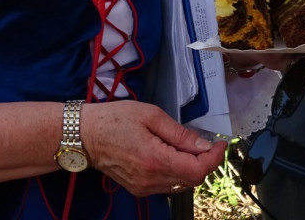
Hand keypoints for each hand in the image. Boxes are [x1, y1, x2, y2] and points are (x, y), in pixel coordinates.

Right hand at [79, 100, 226, 195]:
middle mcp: (150, 179)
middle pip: (192, 179)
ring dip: (192, 167)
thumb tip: (203, 144)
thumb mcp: (151, 116)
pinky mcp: (139, 188)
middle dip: (205, 161)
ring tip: (189, 146)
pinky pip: (168, 184)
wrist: (84, 136)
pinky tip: (174, 155)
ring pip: (181, 184)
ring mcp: (144, 187)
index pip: (197, 170)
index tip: (220, 143)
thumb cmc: (114, 120)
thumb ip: (180, 133)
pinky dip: (178, 171)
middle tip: (207, 142)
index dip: (214, 158)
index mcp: (155, 159)